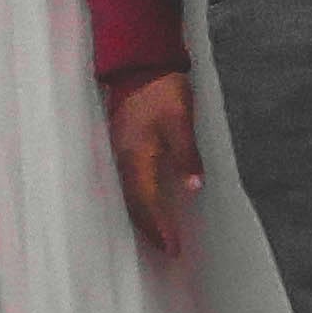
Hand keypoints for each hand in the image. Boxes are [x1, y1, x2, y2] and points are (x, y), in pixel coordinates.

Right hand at [107, 72, 201, 260]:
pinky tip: (148, 202)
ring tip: (157, 233)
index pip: (146, 201)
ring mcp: (119, 150)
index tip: (172, 249)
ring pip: (128, 193)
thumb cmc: (163, 91)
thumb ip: (186, 155)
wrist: (139, 63)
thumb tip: (193, 189)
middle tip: (166, 250)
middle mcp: (122, 157)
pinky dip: (138, 198)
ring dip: (142, 215)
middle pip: (133, 202)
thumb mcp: (181, 121)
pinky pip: (127, 180)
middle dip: (149, 228)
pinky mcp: (121, 144)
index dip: (158, 227)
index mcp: (136, 155)